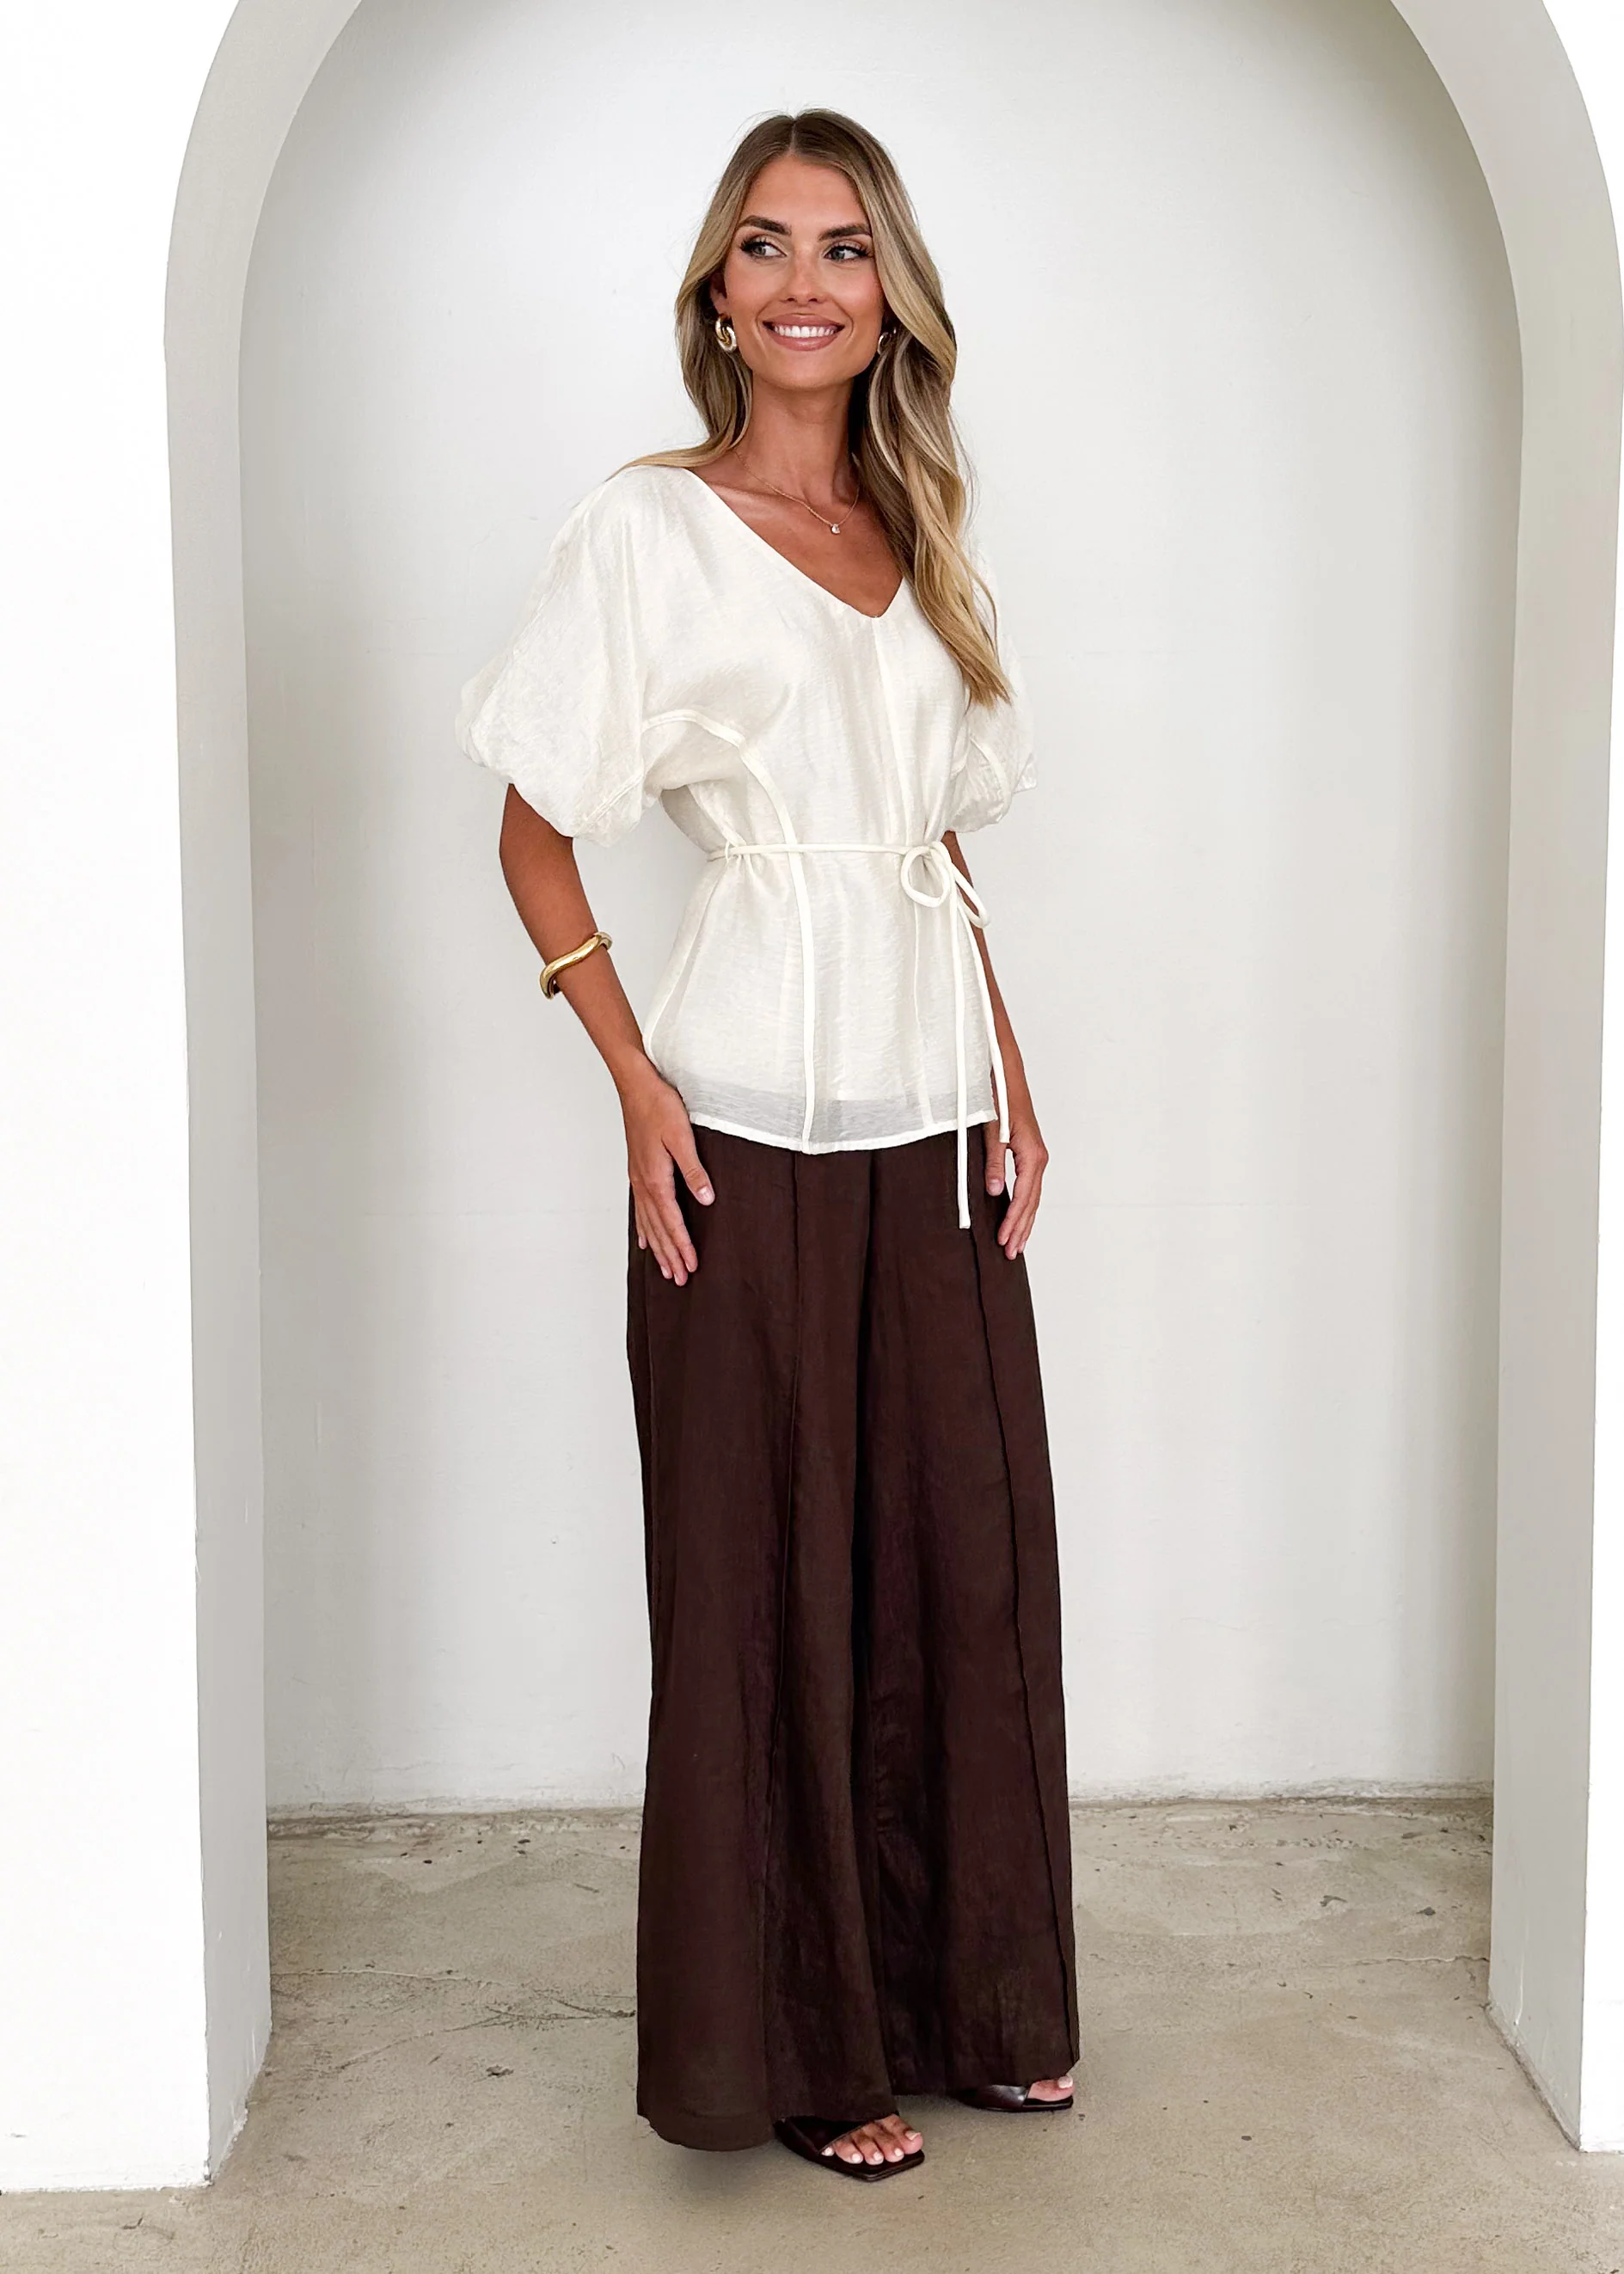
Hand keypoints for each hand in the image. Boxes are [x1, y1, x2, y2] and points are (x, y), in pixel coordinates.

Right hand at [620, 1060, 712, 1284]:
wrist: (636, 1086)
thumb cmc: (659, 1106)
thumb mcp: (681, 1136)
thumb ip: (694, 1170)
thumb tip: (706, 1199)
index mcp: (656, 1178)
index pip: (672, 1221)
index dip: (682, 1246)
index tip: (690, 1266)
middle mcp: (644, 1183)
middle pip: (658, 1228)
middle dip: (669, 1255)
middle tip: (679, 1279)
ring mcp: (638, 1178)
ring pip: (647, 1222)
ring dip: (657, 1247)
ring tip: (664, 1268)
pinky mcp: (637, 1171)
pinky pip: (639, 1209)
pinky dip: (643, 1228)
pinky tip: (645, 1239)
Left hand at [984, 1103, 1046, 1258]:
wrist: (1008, 1079)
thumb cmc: (1001, 1101)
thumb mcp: (994, 1132)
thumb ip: (994, 1163)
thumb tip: (994, 1192)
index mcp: (1032, 1156)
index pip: (1023, 1198)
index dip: (1012, 1221)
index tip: (1003, 1240)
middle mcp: (1038, 1159)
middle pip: (1032, 1203)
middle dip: (1021, 1229)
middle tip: (1011, 1253)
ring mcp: (1036, 1158)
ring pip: (1033, 1198)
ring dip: (1024, 1222)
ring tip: (1017, 1244)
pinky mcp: (1030, 1155)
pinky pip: (1030, 1188)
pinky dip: (1025, 1206)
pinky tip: (1019, 1217)